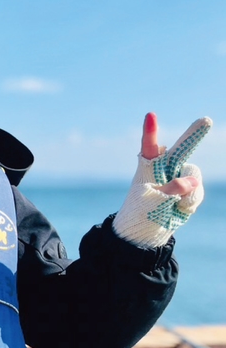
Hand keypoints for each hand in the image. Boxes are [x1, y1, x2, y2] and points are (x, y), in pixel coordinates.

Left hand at [112, 113, 211, 247]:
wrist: (146, 232)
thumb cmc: (141, 213)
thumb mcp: (153, 202)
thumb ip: (172, 189)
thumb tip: (192, 181)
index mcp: (148, 166)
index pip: (150, 146)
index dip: (151, 131)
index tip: (150, 114)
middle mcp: (165, 167)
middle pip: (182, 149)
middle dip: (194, 135)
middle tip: (207, 120)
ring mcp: (179, 178)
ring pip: (194, 176)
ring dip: (188, 193)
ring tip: (173, 204)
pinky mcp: (189, 190)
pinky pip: (198, 192)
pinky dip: (190, 203)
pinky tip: (179, 209)